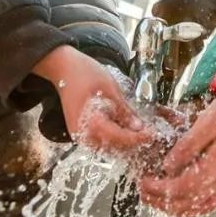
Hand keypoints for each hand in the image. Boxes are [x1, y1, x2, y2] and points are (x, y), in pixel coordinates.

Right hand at [33, 46, 153, 155]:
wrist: (63, 68)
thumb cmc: (84, 74)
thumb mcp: (111, 90)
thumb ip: (125, 112)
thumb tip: (139, 128)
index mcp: (91, 124)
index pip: (120, 139)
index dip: (138, 138)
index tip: (152, 134)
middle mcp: (84, 135)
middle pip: (114, 148)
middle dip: (133, 142)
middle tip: (149, 133)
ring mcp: (80, 135)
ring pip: (107, 147)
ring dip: (124, 142)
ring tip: (139, 130)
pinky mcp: (81, 132)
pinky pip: (100, 140)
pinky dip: (114, 138)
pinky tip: (125, 128)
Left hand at [138, 95, 215, 216]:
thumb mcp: (207, 123)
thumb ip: (187, 146)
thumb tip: (167, 166)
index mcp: (215, 167)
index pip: (183, 187)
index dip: (160, 189)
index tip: (144, 182)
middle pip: (188, 204)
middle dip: (161, 202)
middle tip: (143, 192)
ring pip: (197, 208)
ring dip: (174, 208)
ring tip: (156, 200)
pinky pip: (208, 204)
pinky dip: (191, 209)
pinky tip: (180, 203)